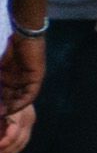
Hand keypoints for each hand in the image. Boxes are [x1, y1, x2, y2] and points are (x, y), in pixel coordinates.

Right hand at [0, 33, 34, 152]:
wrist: (24, 36)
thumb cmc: (11, 50)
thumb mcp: (0, 70)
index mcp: (11, 81)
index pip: (4, 98)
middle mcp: (20, 83)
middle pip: (12, 100)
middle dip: (4, 111)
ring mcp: (29, 81)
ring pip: (21, 99)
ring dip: (12, 108)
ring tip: (3, 116)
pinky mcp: (37, 78)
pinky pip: (30, 93)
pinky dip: (22, 101)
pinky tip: (14, 107)